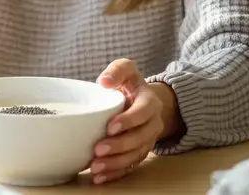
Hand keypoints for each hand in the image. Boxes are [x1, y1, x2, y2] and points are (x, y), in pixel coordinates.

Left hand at [91, 59, 178, 184]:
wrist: (141, 100)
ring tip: (96, 167)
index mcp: (149, 102)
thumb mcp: (126, 70)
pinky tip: (100, 177)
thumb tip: (104, 81)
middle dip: (120, 146)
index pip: (143, 112)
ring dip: (116, 163)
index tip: (110, 127)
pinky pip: (130, 166)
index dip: (128, 121)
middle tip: (98, 150)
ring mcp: (147, 140)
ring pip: (136, 155)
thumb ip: (117, 70)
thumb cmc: (129, 85)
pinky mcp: (139, 152)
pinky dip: (115, 173)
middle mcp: (152, 123)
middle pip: (141, 138)